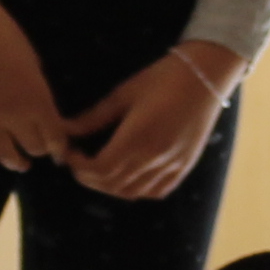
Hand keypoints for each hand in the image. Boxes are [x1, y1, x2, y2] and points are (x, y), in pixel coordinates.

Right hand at [0, 0, 67, 169]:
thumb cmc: (5, 37)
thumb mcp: (35, 65)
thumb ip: (41, 96)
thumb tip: (47, 120)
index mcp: (38, 100)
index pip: (56, 139)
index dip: (58, 148)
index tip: (57, 150)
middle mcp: (15, 115)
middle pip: (33, 149)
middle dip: (37, 149)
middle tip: (36, 147)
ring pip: (5, 157)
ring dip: (14, 161)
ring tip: (17, 161)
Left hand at [61, 46, 232, 199]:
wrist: (205, 76)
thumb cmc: (161, 78)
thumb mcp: (123, 94)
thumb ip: (94, 117)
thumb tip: (65, 130)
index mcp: (137, 137)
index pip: (99, 169)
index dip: (79, 167)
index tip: (69, 155)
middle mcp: (155, 157)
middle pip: (112, 184)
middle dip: (89, 178)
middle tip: (79, 163)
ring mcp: (172, 165)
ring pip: (133, 192)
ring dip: (110, 186)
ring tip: (100, 170)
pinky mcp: (184, 167)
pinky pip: (156, 191)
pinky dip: (137, 190)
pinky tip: (128, 176)